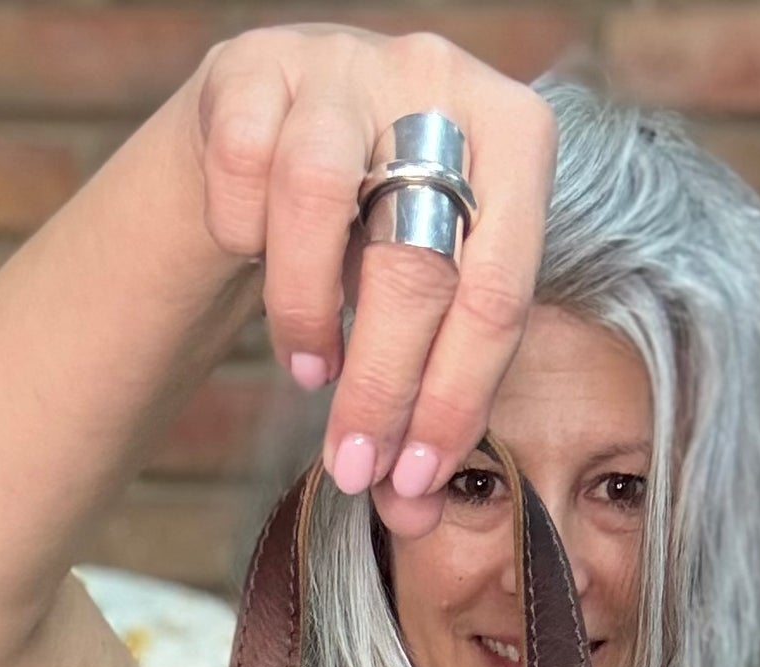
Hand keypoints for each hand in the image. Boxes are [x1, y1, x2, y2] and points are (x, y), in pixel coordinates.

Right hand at [181, 23, 556, 539]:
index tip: (414, 483)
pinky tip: (251, 259)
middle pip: (415, 260)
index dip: (454, 401)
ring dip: (307, 310)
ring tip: (307, 368)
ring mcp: (345, 60)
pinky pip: (243, 163)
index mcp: (517, 137)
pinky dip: (242, 233)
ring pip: (320, 196)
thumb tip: (412, 512)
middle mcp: (441, 79)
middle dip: (382, 388)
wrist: (286, 137)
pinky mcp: (256, 61)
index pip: (496, 294)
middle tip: (353, 468)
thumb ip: (427, 400)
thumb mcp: (423, 304)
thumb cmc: (374, 232)